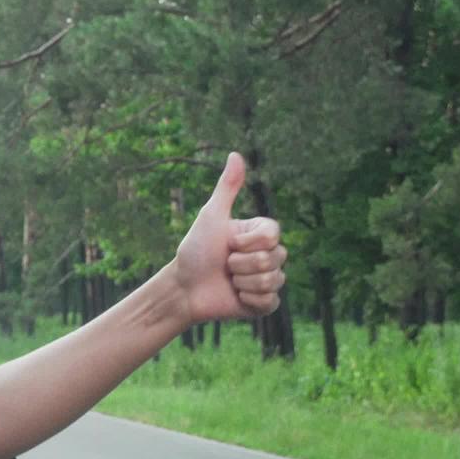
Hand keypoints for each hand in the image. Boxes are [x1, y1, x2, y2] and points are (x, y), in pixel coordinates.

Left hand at [170, 152, 287, 324]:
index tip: (229, 243)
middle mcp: (269, 255)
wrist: (184, 287)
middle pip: (275, 258)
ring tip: (229, 280)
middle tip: (225, 265)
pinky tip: (236, 296)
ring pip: (273, 280)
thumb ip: (227, 188)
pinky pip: (271, 301)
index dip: (248, 242)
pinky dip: (249, 300)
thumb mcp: (211, 216)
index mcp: (260, 234)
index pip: (273, 235)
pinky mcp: (265, 304)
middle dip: (241, 263)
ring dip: (243, 282)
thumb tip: (236, 154)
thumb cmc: (195, 250)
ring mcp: (268, 280)